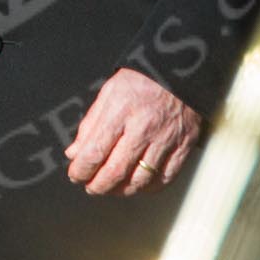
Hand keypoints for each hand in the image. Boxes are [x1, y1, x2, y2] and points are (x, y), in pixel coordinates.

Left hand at [64, 68, 201, 194]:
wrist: (181, 68)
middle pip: (116, 171)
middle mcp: (144, 127)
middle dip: (98, 185)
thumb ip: (91, 123)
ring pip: (141, 180)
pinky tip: (137, 185)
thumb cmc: (142, 79)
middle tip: (90, 186)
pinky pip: (165, 178)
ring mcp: (166, 139)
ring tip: (111, 188)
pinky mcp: (184, 146)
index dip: (81, 170)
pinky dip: (149, 188)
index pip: (96, 151)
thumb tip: (75, 153)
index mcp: (121, 109)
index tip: (75, 175)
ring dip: (121, 190)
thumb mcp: (109, 91)